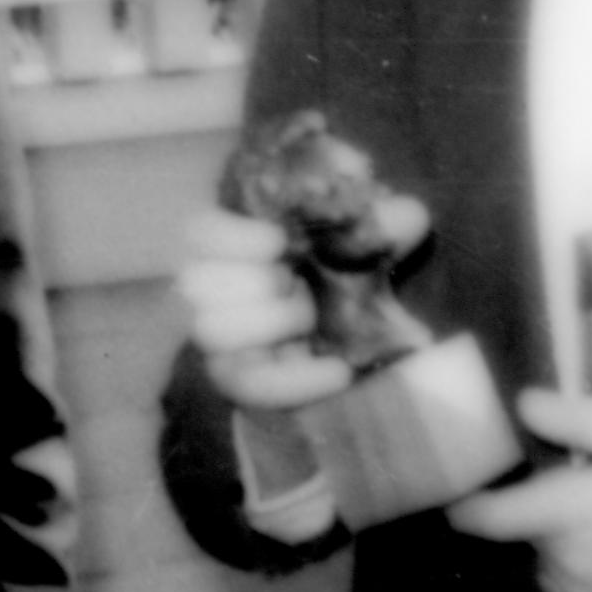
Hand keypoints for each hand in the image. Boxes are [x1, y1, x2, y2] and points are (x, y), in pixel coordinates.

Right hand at [173, 194, 429, 413]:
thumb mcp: (369, 242)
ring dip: (267, 321)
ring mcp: (221, 340)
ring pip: (210, 329)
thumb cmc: (343, 278)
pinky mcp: (241, 383)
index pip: (199, 233)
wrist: (350, 347)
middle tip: (294, 284)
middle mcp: (213, 291)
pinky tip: (337, 371)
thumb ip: (385, 218)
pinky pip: (250, 386)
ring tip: (308, 320)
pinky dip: (295, 379)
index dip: (231, 237)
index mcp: (234, 245)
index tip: (279, 242)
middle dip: (253, 282)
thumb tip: (395, 206)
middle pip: (195, 282)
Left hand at [446, 390, 591, 591]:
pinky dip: (589, 578)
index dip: (467, 502)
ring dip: (568, 548)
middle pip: (526, 534)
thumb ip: (578, 423)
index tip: (461, 488)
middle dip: (547, 513)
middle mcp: (566, 564)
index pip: (484, 517)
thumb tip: (522, 404)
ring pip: (551, 565)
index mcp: (568, 513)